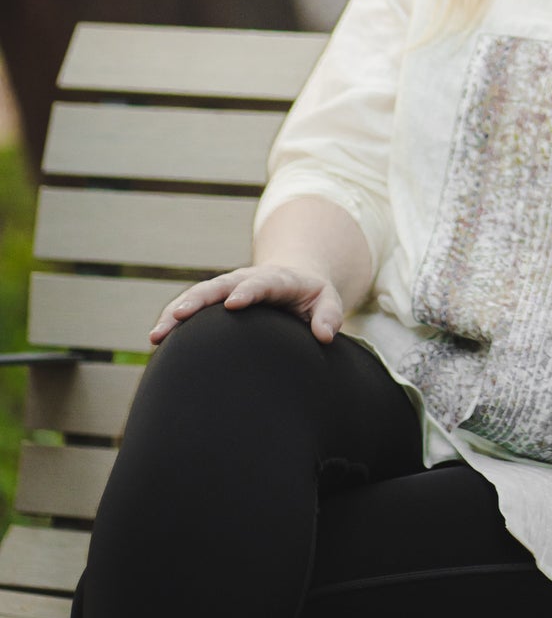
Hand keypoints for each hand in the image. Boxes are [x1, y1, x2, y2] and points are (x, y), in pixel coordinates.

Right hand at [149, 264, 344, 345]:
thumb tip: (325, 336)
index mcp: (277, 279)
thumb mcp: (328, 300)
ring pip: (197, 295)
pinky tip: (156, 340)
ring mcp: (227, 287)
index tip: (233, 304)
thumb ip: (329, 315)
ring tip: (156, 336)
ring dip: (176, 312)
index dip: (247, 292)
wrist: (294, 278)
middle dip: (198, 300)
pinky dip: (173, 319)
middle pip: (218, 286)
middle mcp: (246, 279)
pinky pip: (191, 305)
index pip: (261, 283)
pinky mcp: (214, 298)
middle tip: (179, 317)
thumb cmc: (312, 295)